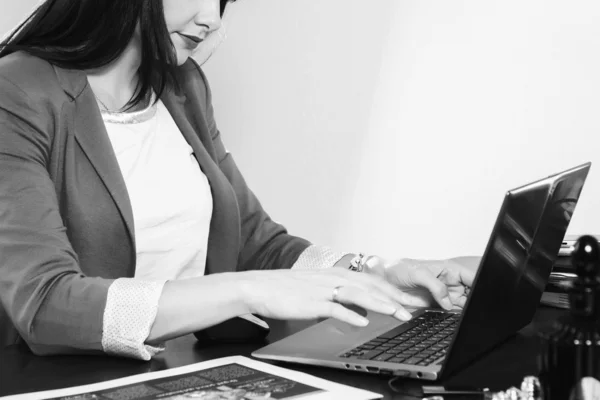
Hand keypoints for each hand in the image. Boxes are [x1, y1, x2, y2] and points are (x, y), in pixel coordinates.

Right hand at [239, 268, 414, 326]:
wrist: (260, 286)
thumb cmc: (287, 289)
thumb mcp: (319, 289)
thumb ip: (340, 297)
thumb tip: (360, 309)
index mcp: (337, 275)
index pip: (372, 282)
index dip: (394, 291)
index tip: (411, 300)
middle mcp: (334, 279)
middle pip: (371, 287)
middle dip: (396, 297)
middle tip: (416, 307)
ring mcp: (324, 289)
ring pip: (359, 295)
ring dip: (380, 304)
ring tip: (398, 313)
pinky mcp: (312, 301)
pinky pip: (335, 309)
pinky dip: (350, 315)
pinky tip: (362, 322)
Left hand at [371, 256, 479, 309]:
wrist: (383, 279)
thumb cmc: (399, 269)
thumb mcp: (418, 273)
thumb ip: (435, 286)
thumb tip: (448, 302)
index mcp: (450, 270)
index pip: (472, 277)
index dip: (481, 285)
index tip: (485, 295)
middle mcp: (450, 282)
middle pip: (472, 293)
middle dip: (476, 301)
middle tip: (476, 311)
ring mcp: (445, 295)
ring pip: (464, 305)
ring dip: (467, 311)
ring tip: (469, 316)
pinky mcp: (437, 306)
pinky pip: (451, 312)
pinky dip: (455, 316)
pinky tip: (458, 320)